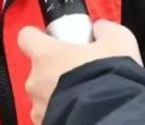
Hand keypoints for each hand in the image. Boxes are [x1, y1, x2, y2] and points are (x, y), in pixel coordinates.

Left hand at [17, 20, 140, 124]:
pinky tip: (83, 111)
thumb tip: (99, 29)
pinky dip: (64, 112)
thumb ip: (104, 30)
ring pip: (44, 95)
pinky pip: (51, 115)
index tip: (54, 40)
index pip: (26, 36)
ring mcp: (38, 108)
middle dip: (57, 70)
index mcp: (45, 55)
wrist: (115, 118)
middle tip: (81, 72)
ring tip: (85, 95)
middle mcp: (35, 81)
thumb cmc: (110, 78)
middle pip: (39, 69)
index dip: (39, 37)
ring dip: (59, 94)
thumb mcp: (118, 41)